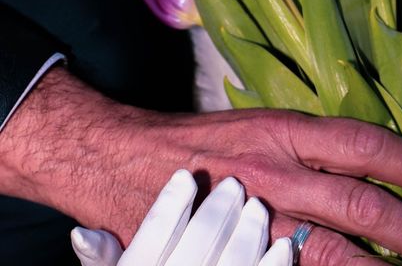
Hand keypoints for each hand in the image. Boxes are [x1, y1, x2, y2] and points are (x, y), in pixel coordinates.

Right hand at [0, 67, 401, 265]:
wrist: (123, 160)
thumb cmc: (202, 142)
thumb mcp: (261, 124)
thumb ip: (312, 146)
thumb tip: (372, 167)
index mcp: (283, 130)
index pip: (362, 144)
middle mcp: (274, 172)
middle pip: (358, 205)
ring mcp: (253, 219)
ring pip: (333, 251)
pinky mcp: (234, 252)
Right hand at [71, 170, 291, 265]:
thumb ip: (104, 258)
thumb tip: (85, 234)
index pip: (149, 243)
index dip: (168, 207)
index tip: (184, 176)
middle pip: (196, 246)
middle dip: (217, 213)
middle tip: (233, 185)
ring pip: (231, 264)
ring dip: (249, 234)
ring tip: (257, 207)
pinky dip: (276, 265)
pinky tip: (284, 244)